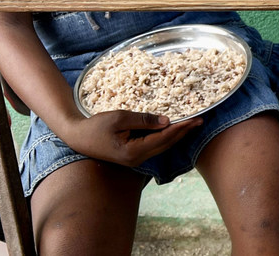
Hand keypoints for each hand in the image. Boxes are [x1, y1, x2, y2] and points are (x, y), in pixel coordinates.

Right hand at [62, 110, 201, 166]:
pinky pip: (154, 146)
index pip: (163, 138)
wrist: (77, 137)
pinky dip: (166, 137)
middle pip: (166, 145)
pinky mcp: (133, 156)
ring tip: (192, 124)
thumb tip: (166, 121)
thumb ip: (143, 120)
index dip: (180, 128)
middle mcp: (137, 159)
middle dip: (184, 132)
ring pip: (162, 147)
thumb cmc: (96, 126)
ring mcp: (135, 159)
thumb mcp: (119, 118)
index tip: (194, 119)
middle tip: (200, 120)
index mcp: (133, 151)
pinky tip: (174, 130)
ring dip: (177, 135)